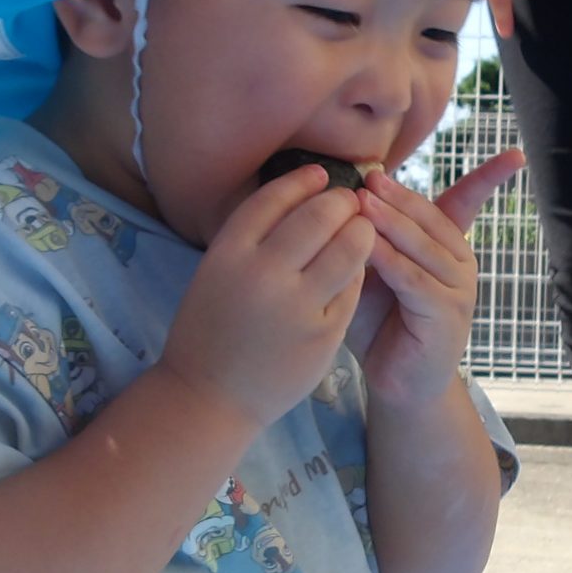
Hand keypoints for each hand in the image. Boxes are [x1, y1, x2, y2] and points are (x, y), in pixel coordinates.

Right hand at [159, 165, 373, 430]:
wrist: (209, 398)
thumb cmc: (211, 331)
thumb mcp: (216, 273)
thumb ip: (252, 238)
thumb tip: (300, 196)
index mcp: (228, 254)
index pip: (275, 198)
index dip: (302, 180)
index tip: (320, 174)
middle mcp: (263, 275)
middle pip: (318, 216)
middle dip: (342, 201)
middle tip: (349, 201)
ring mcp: (296, 307)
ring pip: (348, 249)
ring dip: (361, 230)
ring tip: (362, 228)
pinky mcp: (324, 334)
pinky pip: (353, 288)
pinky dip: (359, 270)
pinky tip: (357, 266)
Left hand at [347, 149, 524, 408]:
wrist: (395, 382)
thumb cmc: (382, 324)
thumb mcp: (375, 272)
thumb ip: (371, 240)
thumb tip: (351, 195)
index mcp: (447, 247)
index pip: (470, 203)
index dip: (491, 177)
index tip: (517, 154)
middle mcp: (460, 263)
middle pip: (433, 219)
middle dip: (401, 195)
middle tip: (369, 176)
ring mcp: (459, 290)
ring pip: (423, 247)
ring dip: (391, 222)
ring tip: (361, 200)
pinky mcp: (447, 316)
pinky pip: (414, 280)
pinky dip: (390, 260)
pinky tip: (368, 246)